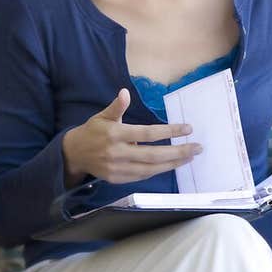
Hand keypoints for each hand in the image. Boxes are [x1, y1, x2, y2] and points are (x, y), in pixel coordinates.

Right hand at [62, 88, 202, 185]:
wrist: (74, 154)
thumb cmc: (93, 131)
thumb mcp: (103, 116)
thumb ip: (116, 106)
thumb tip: (125, 93)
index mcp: (115, 134)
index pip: (148, 133)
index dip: (169, 132)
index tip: (188, 129)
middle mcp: (117, 152)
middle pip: (154, 154)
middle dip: (178, 152)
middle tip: (197, 147)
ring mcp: (118, 168)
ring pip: (151, 168)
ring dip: (173, 163)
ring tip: (189, 157)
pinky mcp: (118, 179)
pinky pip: (143, 176)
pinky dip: (159, 170)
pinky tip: (172, 164)